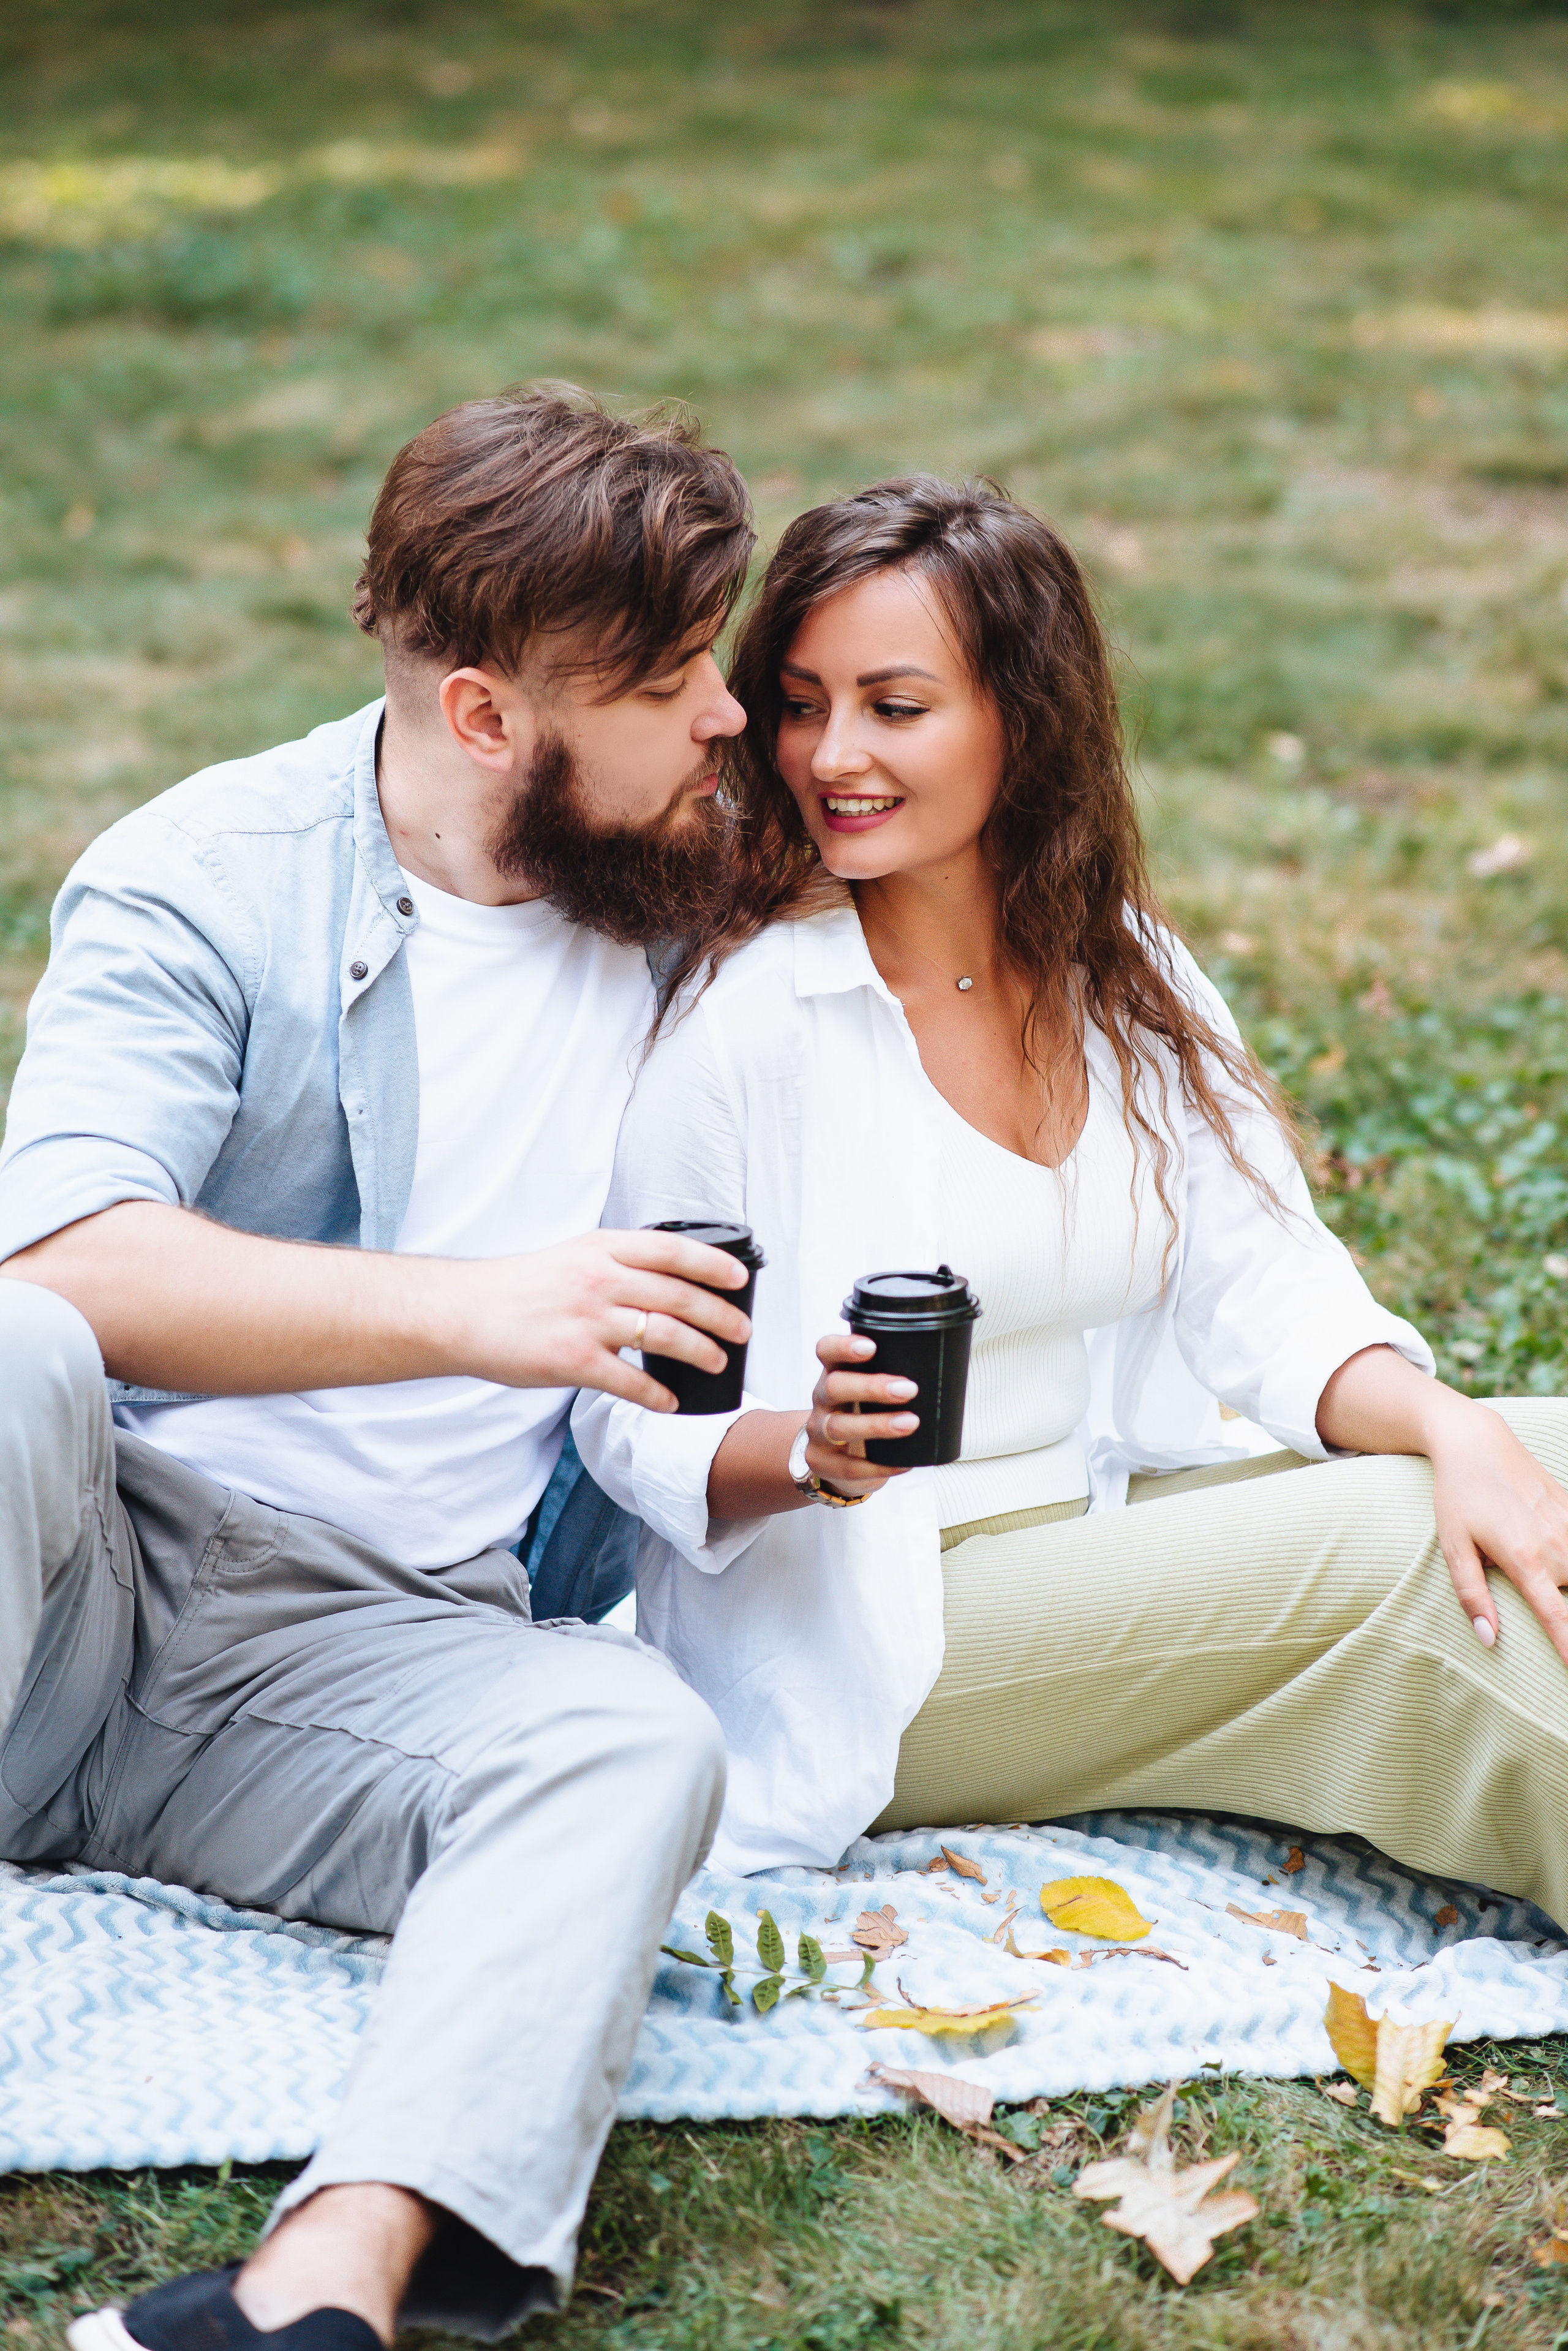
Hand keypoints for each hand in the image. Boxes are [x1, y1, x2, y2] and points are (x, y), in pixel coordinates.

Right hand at [442, 1227, 750, 1410]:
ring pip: (664, 1336)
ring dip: (700, 1352)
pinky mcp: (573, 1361)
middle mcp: (598, 1280)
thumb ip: (616, 1262)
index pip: (672, 1250)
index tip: (740, 1279)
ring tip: (717, 1362)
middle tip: (741, 1331)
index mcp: (601, 1249)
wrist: (462, 1313)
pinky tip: (670, 1402)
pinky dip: (657, 1396)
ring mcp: (587, 1321)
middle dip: (720, 1316)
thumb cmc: (518, 1287)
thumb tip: (666, 1277)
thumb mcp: (572, 1255)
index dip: (713, 1264)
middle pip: (678, 1296)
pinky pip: (630, 1382)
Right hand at [801, 1331, 919, 1499]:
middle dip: (871, 1387)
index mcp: (835, 1373)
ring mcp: (819, 1433)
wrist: (834, 1459)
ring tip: (910, 1424)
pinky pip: (850, 1466)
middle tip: (909, 1389)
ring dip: (877, 1425)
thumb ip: (892, 1376)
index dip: (843, 1347)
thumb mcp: (868, 1391)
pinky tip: (904, 1463)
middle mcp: (823, 1400)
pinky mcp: (824, 1463)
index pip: (827, 1351)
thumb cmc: (863, 1414)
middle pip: (834, 1386)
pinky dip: (879, 1466)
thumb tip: (948, 1366)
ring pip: (840, 1426)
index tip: (871, 1347)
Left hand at [1316, 1345, 1567, 1663]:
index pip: (1557, 1616)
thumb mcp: (1453, 1545)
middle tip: (1539, 1603)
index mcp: (1524, 1558)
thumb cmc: (1458, 1495)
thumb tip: (1488, 1639)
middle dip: (1565, 1610)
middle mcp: (1555, 1544)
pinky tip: (1558, 1553)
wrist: (1475, 1441)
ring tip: (1542, 1579)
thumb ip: (1471, 1595)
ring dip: (1566, 1581)